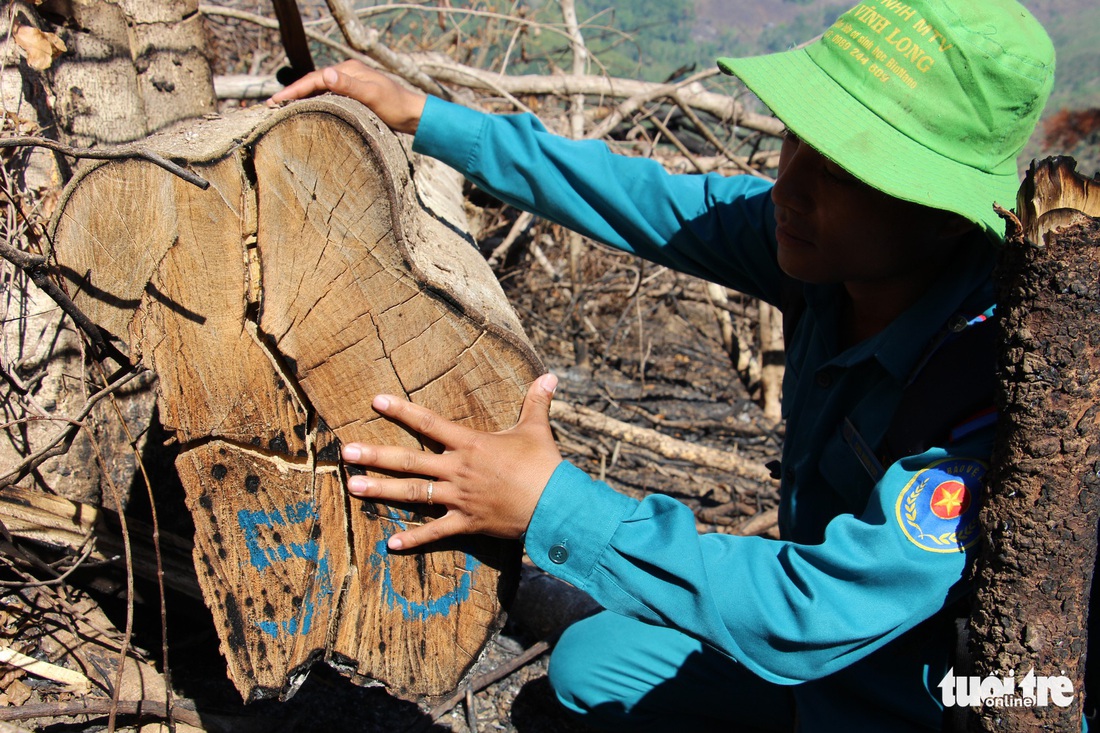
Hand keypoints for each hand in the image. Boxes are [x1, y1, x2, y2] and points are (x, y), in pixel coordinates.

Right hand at [268, 60, 426, 134]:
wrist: (414, 115)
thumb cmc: (395, 106)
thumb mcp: (372, 96)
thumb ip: (349, 85)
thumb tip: (326, 74)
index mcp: (349, 70)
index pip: (315, 78)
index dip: (294, 90)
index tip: (276, 101)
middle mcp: (347, 74)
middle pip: (314, 83)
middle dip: (292, 93)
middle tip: (271, 106)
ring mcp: (350, 84)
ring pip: (319, 90)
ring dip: (301, 98)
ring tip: (282, 109)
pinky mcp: (353, 96)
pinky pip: (328, 98)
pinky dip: (314, 103)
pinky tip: (306, 112)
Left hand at [341, 374, 562, 550]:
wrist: (555, 505)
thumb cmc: (545, 465)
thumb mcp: (537, 429)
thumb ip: (536, 402)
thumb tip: (551, 375)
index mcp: (470, 444)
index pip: (429, 422)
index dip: (401, 410)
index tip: (376, 400)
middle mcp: (457, 469)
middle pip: (408, 460)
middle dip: (376, 455)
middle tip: (347, 452)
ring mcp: (458, 497)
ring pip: (412, 494)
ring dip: (380, 490)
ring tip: (352, 486)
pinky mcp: (465, 522)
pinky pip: (434, 532)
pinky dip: (413, 539)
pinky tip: (390, 544)